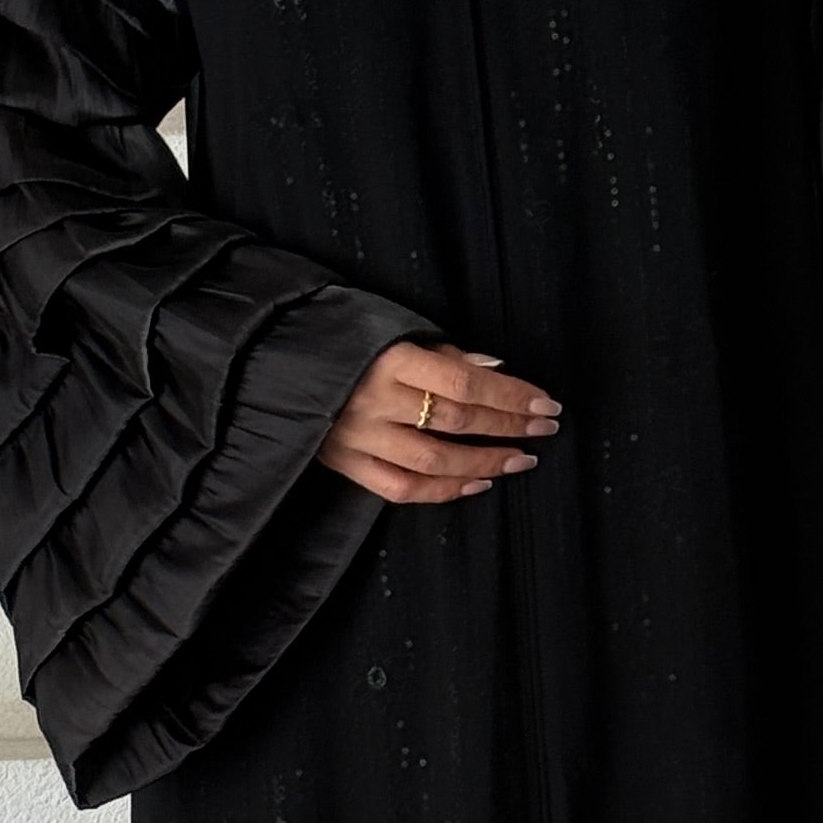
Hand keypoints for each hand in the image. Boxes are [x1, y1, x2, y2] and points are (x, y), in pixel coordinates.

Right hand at [324, 337, 561, 506]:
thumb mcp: (393, 333)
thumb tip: (495, 369)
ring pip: (434, 460)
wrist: (277, 363)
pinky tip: (477, 483)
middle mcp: (375, 401)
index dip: (510, 395)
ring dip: (485, 462)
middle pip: (455, 420)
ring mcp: (360, 438)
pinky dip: (444, 490)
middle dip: (507, 426)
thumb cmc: (345, 342)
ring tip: (520, 460)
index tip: (545, 403)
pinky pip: (402, 488)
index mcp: (389, 360)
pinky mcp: (347, 464)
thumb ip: (444, 355)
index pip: (464, 382)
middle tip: (544, 429)